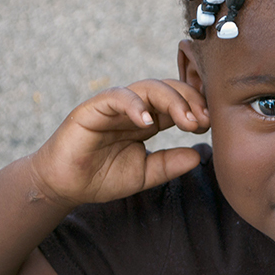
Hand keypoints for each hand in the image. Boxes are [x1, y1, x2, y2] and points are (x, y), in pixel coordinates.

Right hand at [30, 79, 209, 207]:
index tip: (209, 125)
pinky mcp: (93, 108)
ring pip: (148, 87)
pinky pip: (117, 96)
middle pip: (168, 89)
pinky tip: (147, 121)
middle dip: (190, 100)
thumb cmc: (102, 178)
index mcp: (148, 121)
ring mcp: (114, 106)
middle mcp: (134, 108)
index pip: (178, 103)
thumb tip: (198, 156)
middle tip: (202, 120)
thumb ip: (170, 164)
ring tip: (185, 120)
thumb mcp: (145, 174)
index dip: (196, 109)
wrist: (64, 187)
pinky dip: (134, 104)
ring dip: (171, 100)